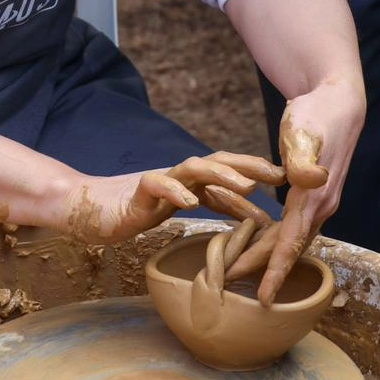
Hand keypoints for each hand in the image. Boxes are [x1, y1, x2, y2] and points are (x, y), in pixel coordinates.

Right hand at [60, 153, 285, 245]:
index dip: (257, 172)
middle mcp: (178, 175)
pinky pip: (156, 186)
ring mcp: (159, 180)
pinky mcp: (137, 192)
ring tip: (247, 186)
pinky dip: (175, 192)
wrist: (92, 207)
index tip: (288, 180)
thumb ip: (217, 207)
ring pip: (193, 169)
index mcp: (192, 180)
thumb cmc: (139, 208)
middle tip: (279, 174)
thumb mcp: (185, 208)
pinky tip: (190, 203)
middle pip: (217, 161)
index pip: (229, 171)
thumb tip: (258, 218)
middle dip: (248, 165)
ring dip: (222, 175)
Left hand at [226, 79, 363, 304]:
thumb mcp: (303, 132)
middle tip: (229, 281)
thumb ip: (302, 160)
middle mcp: (320, 205)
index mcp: (314, 197)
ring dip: (265, 253)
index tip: (263, 298)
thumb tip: (311, 180)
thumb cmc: (315, 115)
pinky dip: (273, 236)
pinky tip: (256, 238)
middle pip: (288, 246)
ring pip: (289, 237)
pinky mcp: (312, 193)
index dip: (276, 270)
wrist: (337, 101)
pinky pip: (292, 224)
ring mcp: (318, 201)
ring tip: (237, 266)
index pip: (292, 242)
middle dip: (262, 267)